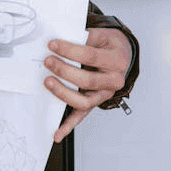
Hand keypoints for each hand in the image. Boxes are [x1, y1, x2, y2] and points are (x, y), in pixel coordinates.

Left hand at [44, 27, 131, 142]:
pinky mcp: (95, 103)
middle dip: (64, 71)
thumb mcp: (103, 36)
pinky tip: (57, 134)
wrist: (122, 56)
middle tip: (48, 61)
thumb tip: (61, 41)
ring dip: (63, 93)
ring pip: (83, 101)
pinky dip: (68, 127)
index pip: (91, 56)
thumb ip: (86, 38)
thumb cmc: (110, 46)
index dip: (70, 50)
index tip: (53, 45)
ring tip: (47, 82)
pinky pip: (81, 116)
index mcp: (117, 61)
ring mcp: (104, 95)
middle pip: (87, 80)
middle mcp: (114, 81)